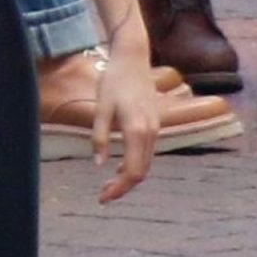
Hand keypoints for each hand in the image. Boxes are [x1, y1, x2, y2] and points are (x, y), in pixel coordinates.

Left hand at [90, 48, 158, 203]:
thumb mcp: (101, 108)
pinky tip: (119, 167)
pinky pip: (147, 153)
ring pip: (146, 164)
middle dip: (123, 188)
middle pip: (141, 172)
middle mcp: (151, 132)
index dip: (119, 189)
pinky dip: (134, 165)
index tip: (102, 198)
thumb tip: (100, 165)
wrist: (133, 58)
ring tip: (107, 185)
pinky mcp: (155, 124)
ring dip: (128, 178)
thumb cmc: (114, 80)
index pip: (133, 172)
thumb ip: (100, 137)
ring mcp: (156, 128)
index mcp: (137, 130)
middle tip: (102, 196)